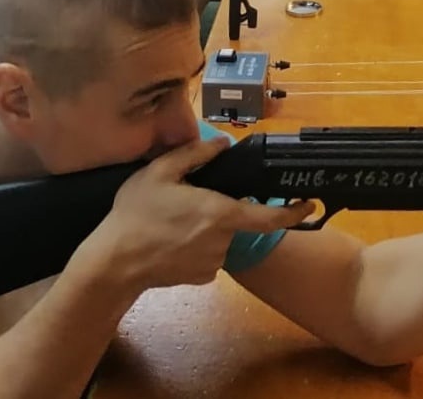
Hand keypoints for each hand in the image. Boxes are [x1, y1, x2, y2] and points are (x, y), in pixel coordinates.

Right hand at [87, 138, 314, 292]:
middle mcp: (223, 241)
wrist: (114, 263)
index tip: (309, 205)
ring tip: (172, 220)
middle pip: (235, 220)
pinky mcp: (201, 279)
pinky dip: (196, 246)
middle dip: (219, 209)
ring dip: (206, 228)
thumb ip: (194, 154)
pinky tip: (171, 241)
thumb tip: (223, 143)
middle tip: (186, 200)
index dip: (293, 212)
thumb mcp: (159, 172)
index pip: (269, 216)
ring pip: (220, 238)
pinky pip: (208, 256)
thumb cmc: (136, 213)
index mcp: (219, 213)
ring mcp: (213, 263)